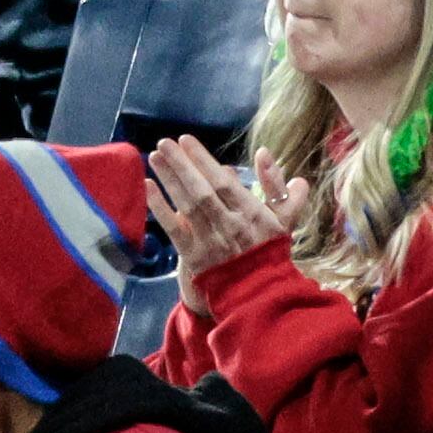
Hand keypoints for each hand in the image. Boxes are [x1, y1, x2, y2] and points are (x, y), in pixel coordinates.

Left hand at [146, 134, 297, 291]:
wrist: (256, 291)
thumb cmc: (268, 248)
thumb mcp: (284, 216)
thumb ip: (277, 185)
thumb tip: (265, 152)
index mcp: (251, 213)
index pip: (224, 182)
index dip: (203, 161)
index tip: (186, 140)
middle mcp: (229, 224)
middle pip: (201, 190)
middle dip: (182, 165)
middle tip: (165, 143)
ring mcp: (208, 240)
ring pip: (186, 205)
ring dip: (169, 180)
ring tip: (155, 157)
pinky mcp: (192, 255)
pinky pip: (173, 228)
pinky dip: (159, 207)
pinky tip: (148, 187)